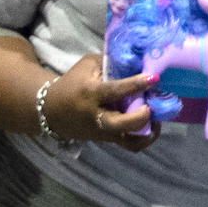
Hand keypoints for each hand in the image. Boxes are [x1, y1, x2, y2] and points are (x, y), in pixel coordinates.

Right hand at [43, 53, 158, 149]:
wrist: (51, 110)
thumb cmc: (72, 83)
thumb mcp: (87, 66)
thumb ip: (111, 64)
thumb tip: (138, 61)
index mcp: (91, 93)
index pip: (114, 90)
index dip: (135, 85)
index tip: (153, 79)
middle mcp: (97, 116)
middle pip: (121, 124)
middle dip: (140, 117)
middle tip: (150, 106)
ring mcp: (102, 132)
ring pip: (128, 141)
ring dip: (147, 131)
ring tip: (156, 119)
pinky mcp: (107, 140)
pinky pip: (129, 145)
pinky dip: (143, 138)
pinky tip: (151, 125)